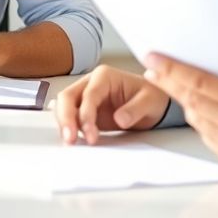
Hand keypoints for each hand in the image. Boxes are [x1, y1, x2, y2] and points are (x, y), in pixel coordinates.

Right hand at [55, 65, 170, 144]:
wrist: (153, 104)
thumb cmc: (151, 97)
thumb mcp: (149, 102)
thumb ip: (135, 109)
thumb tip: (120, 119)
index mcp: (105, 76)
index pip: (88, 94)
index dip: (86, 114)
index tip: (91, 134)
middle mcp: (91, 84)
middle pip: (67, 97)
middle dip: (66, 118)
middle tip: (70, 138)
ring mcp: (86, 97)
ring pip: (64, 107)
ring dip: (64, 124)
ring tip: (71, 142)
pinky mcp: (86, 111)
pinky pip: (71, 118)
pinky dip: (69, 128)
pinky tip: (74, 140)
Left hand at [144, 53, 217, 176]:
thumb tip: (203, 72)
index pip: (200, 82)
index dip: (173, 69)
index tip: (154, 57)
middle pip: (192, 101)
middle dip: (170, 83)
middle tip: (153, 68)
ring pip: (197, 120)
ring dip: (185, 102)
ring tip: (175, 87)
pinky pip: (208, 138)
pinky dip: (202, 122)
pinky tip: (200, 111)